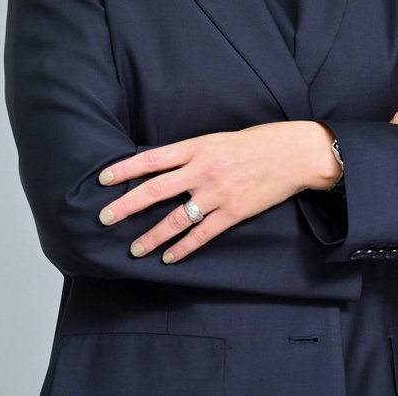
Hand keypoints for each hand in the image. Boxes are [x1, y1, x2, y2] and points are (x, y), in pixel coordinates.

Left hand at [95, 121, 336, 263]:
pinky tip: (168, 258)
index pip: (152, 159)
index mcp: (197, 146)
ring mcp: (217, 193)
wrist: (294, 154)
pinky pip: (202, 235)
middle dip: (126, 206)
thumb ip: (193, 154)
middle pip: (155, 190)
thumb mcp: (219, 139)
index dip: (125, 169)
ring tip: (134, 249)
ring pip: (175, 219)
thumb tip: (164, 168)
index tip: (103, 179)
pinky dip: (183, 249)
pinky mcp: (233, 213)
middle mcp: (203, 170)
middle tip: (104, 218)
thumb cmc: (257, 142)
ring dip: (152, 236)